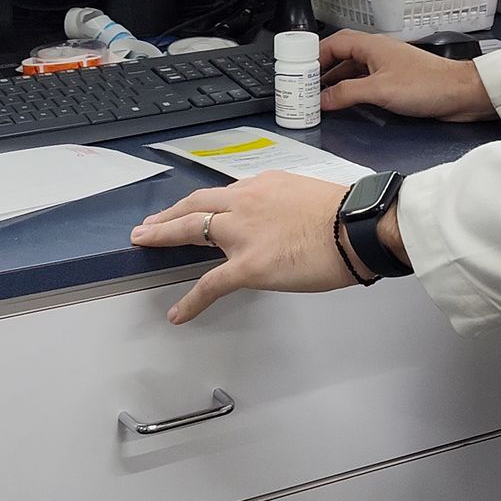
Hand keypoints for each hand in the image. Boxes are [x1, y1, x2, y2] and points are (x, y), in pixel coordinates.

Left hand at [131, 172, 359, 323]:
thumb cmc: (345, 215)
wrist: (355, 227)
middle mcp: (245, 202)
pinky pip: (210, 284)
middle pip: (196, 204)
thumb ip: (287, 206)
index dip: (204, 204)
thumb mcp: (309, 196)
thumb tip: (284, 223)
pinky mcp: (246, 265)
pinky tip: (178, 314)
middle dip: (169, 214)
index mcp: (263, 186)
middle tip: (150, 224)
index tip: (194, 208)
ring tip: (144, 242)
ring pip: (191, 230)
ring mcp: (242, 233)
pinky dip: (191, 301)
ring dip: (163, 235)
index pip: (224, 194)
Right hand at [319, 30, 496, 122]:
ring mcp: (385, 67)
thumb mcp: (379, 90)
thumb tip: (321, 100)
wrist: (460, 94)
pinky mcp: (394, 82)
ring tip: (318, 97)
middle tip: (303, 87)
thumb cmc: (428, 84)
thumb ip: (347, 94)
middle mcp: (376, 53)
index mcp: (371, 45)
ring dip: (334, 82)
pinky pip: (363, 82)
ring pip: (351, 70)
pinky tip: (344, 102)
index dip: (313, 57)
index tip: (298, 72)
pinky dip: (350, 91)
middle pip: (339, 56)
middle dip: (320, 71)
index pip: (332, 44)